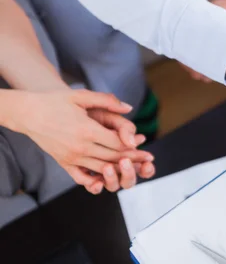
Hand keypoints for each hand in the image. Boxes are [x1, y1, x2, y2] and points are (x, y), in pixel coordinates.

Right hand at [6, 90, 154, 193]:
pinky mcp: (63, 163)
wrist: (28, 113)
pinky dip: (96, 180)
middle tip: (147, 161)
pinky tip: (107, 180)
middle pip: (113, 157)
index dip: (133, 147)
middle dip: (132, 160)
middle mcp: (80, 147)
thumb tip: (128, 108)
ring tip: (134, 170)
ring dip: (119, 170)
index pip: (117, 143)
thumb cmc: (55, 102)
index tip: (146, 149)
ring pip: (101, 168)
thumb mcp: (82, 96)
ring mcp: (71, 157)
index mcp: (87, 130)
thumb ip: (107, 101)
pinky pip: (82, 177)